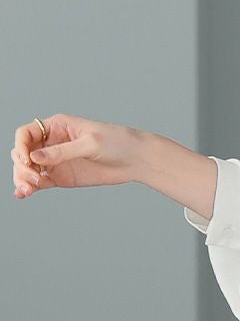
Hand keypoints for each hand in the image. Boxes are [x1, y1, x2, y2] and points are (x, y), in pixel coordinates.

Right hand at [11, 113, 142, 197]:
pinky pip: (40, 182)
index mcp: (57, 126)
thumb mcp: (90, 144)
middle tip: (32, 179)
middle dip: (21, 166)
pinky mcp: (62, 177)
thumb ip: (63, 152)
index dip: (20, 146)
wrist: (136, 159)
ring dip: (22, 179)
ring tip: (27, 190)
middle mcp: (52, 143)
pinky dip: (30, 188)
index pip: (26, 134)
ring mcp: (56, 161)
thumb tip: (35, 157)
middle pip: (24, 153)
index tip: (27, 160)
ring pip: (29, 169)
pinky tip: (23, 194)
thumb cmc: (117, 142)